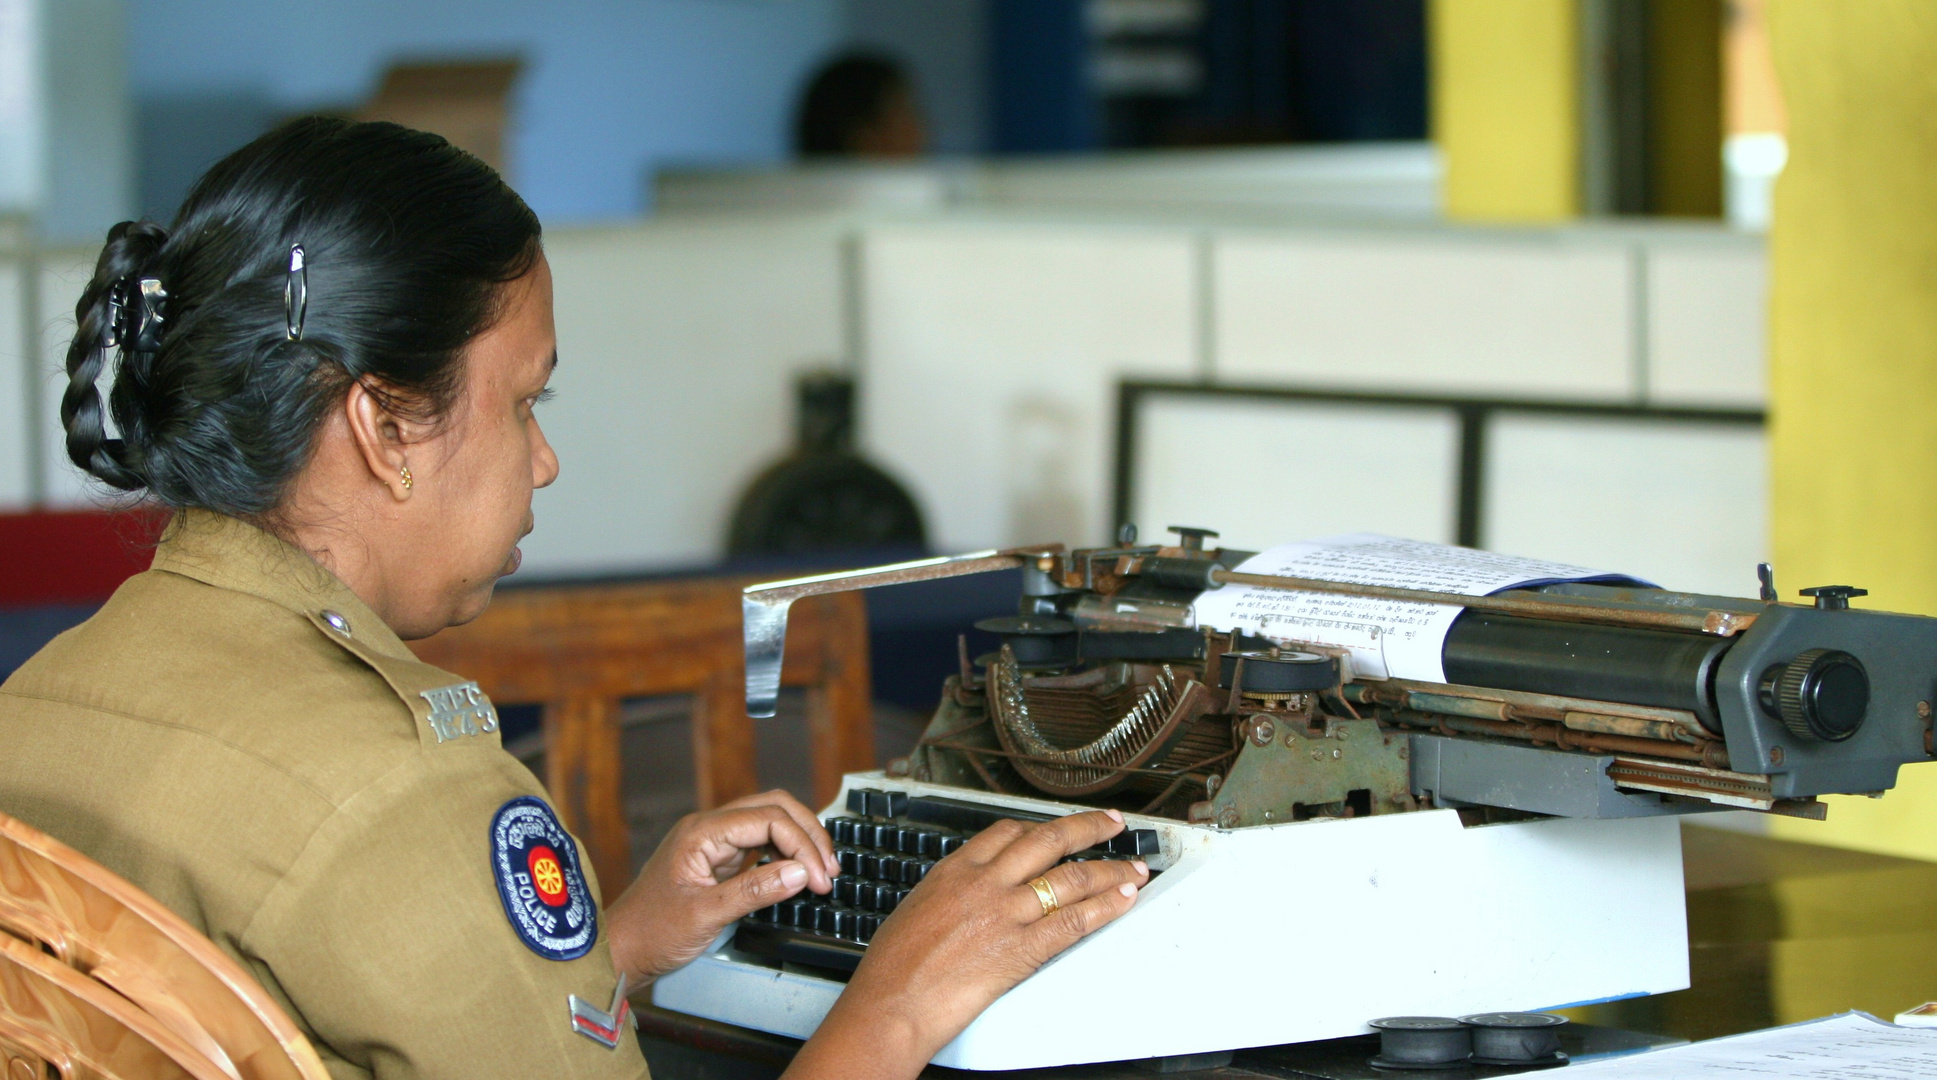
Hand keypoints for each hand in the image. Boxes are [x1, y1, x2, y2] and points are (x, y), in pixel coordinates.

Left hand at [604, 789, 838, 982]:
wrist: (621, 951)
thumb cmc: (651, 933)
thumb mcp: (706, 915)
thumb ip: (755, 891)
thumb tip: (801, 872)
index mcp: (702, 832)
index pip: (769, 819)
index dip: (802, 846)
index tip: (819, 879)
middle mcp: (709, 829)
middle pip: (773, 808)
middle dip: (808, 834)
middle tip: (829, 869)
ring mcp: (714, 843)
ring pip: (770, 822)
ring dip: (800, 841)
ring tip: (821, 871)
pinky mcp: (719, 860)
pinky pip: (761, 844)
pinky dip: (785, 854)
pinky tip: (798, 872)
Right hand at [785, 809, 1148, 1079]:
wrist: (892, 1003)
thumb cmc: (892, 969)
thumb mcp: (915, 910)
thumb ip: (948, 896)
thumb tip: (963, 898)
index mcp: (954, 870)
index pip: (1007, 832)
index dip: (1041, 827)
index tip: (1058, 829)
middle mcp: (985, 882)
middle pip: (1049, 840)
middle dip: (1088, 828)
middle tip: (1112, 823)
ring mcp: (1006, 913)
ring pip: (1071, 877)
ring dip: (1110, 870)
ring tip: (1133, 867)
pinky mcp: (1022, 947)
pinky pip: (1074, 920)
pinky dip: (1106, 906)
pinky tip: (1123, 899)